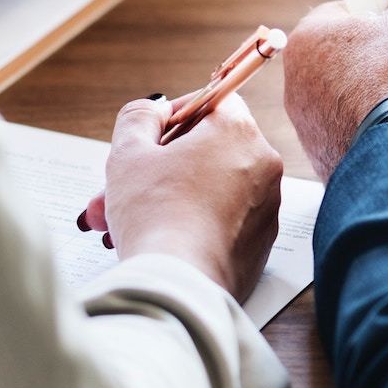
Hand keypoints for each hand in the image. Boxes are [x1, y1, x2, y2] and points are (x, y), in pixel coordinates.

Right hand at [81, 94, 283, 304]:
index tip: (150, 136)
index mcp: (237, 131)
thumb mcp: (129, 153)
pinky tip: (155, 238)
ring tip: (121, 220)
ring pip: (210, 188)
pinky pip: (223, 220)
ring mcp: (266, 206)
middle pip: (207, 150)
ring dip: (168, 196)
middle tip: (122, 184)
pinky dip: (192, 222)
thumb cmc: (154, 215)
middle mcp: (263, 164)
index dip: (175, 114)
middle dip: (159, 166)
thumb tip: (155, 109)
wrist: (179, 286)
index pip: (212, 101)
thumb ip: (139, 117)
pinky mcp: (261, 243)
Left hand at [284, 0, 387, 180]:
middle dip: (369, 55)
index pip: (338, 13)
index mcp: (306, 39)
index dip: (371, 13)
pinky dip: (369, 127)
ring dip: (368, 93)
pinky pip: (347, 131)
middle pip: (337, 57)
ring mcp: (306, 125)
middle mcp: (295, 83)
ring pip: (341, 97)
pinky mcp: (322, 157)